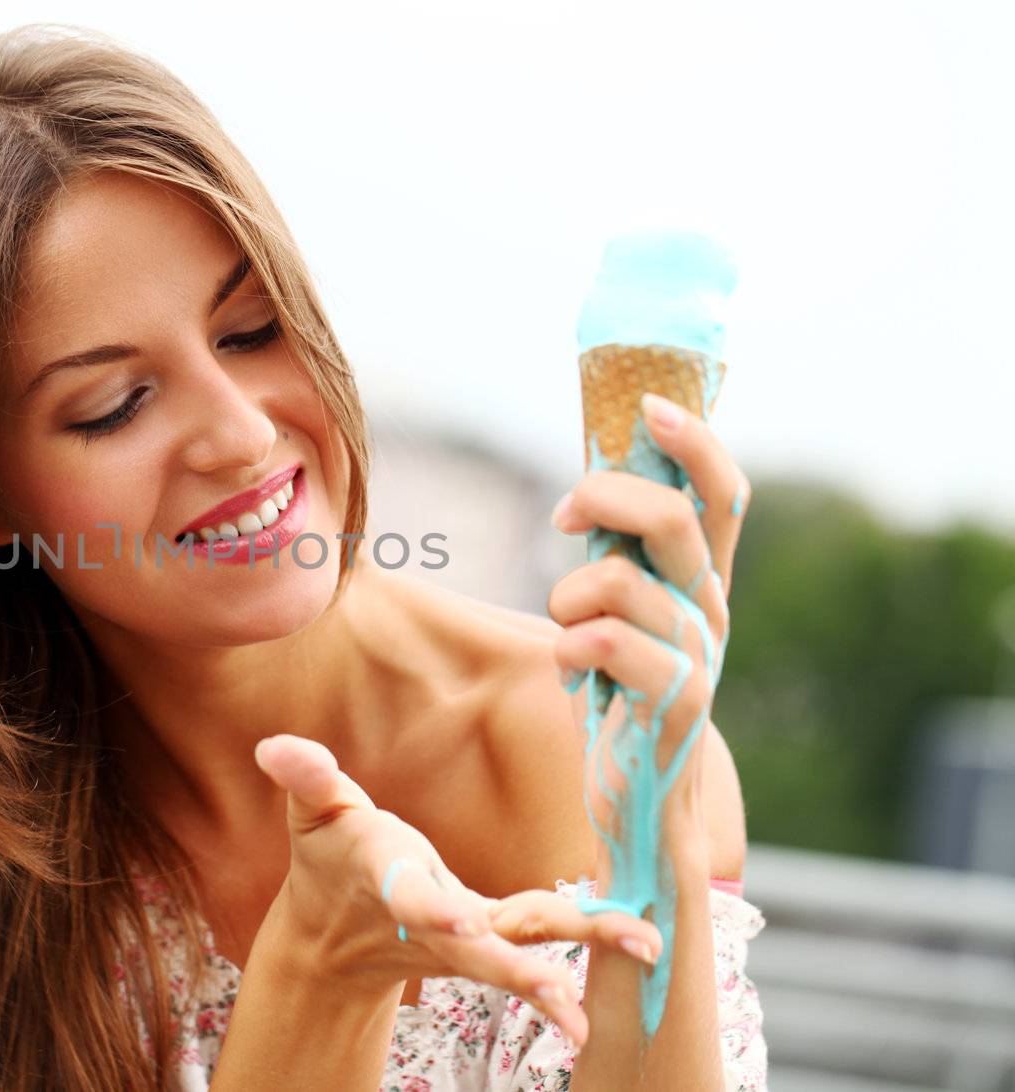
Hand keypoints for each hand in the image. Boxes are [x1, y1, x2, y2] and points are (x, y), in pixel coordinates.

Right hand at [251, 733, 663, 1048]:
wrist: (333, 938)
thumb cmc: (329, 855)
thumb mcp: (313, 812)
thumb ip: (307, 778)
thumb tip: (275, 747)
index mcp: (387, 879)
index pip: (409, 895)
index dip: (431, 907)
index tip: (461, 920)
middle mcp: (431, 918)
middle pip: (479, 945)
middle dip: (521, 968)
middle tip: (567, 994)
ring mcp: (463, 937)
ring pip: (519, 951)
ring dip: (577, 959)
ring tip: (640, 954)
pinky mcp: (488, 940)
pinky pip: (537, 950)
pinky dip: (578, 961)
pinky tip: (631, 964)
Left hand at [547, 391, 750, 785]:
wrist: (642, 807)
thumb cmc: (619, 702)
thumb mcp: (619, 616)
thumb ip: (617, 557)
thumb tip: (588, 485)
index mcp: (702, 583)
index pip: (724, 495)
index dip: (695, 442)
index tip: (648, 405)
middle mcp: (712, 611)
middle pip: (672, 517)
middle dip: (604, 496)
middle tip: (564, 513)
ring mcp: (700, 655)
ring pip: (614, 580)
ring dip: (568, 600)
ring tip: (571, 639)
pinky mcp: (677, 700)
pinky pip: (599, 639)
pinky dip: (568, 649)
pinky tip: (576, 677)